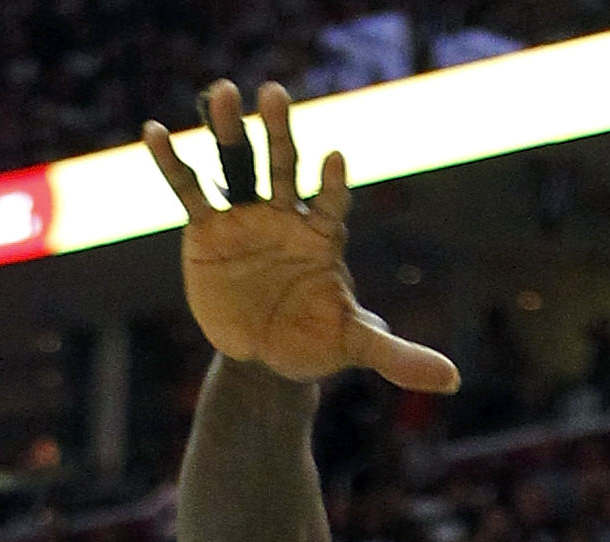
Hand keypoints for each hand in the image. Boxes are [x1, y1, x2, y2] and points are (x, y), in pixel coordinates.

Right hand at [143, 81, 458, 391]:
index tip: (335, 159)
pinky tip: (155, 131)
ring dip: (232, 131)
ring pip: (239, 166)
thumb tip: (454, 380)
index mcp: (322, 235)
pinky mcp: (209, 229)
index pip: (330, 202)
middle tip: (275, 94)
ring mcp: (246, 218)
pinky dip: (172, 163)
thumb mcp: (355, 346)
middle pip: (284, 166)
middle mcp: (286, 216)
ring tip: (224, 93)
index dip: (332, 184)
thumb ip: (398, 355)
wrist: (265, 355)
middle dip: (281, 132)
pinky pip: (190, 190)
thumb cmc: (315, 342)